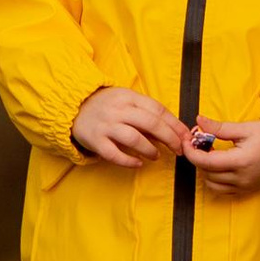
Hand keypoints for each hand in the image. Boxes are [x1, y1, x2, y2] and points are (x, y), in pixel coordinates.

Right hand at [69, 84, 187, 167]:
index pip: (158, 109)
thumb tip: (172, 130)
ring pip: (134, 138)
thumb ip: (146, 113)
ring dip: (150, 149)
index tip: (186, 136)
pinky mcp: (95, 140)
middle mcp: (118, 109)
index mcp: (128, 97)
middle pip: (151, 124)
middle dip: (170, 138)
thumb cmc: (106, 105)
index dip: (175, 124)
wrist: (72, 107)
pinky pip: (114, 154)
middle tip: (178, 149)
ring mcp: (106, 125)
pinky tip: (137, 164)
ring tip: (156, 156)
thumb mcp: (126, 100)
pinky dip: (128, 161)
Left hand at [184, 116, 259, 195]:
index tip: (187, 140)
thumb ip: (219, 128)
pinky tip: (219, 164)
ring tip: (210, 152)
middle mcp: (243, 178)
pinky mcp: (249, 190)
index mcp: (241, 162)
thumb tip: (198, 121)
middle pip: (206, 173)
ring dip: (206, 170)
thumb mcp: (245, 127)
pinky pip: (224, 190)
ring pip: (213, 184)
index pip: (206, 162)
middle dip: (197, 158)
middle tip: (198, 142)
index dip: (191, 152)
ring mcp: (246, 186)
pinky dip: (216, 179)